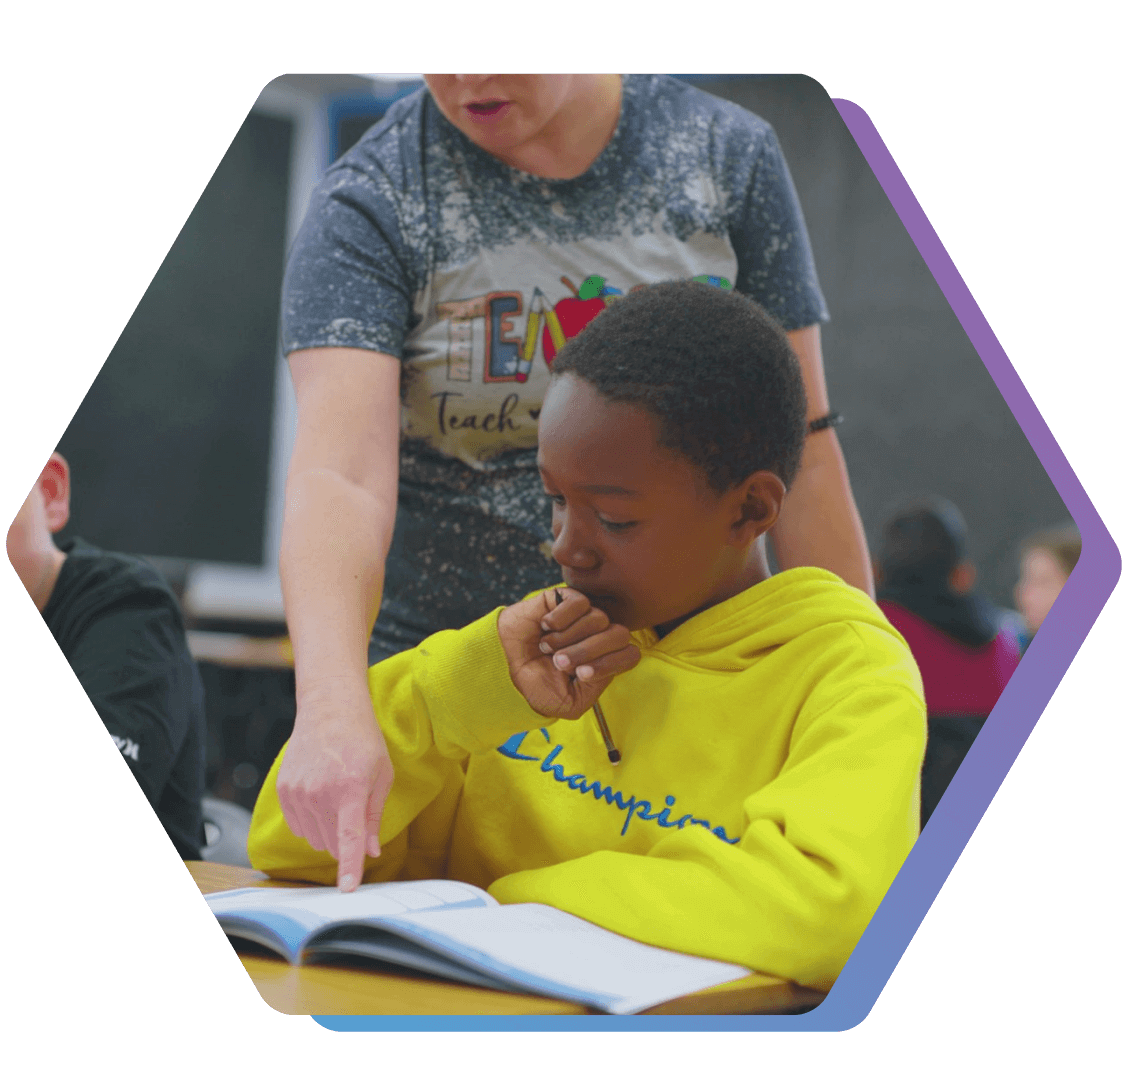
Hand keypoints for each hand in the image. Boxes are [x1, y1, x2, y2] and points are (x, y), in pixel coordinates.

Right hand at [275, 679, 394, 891]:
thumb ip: (374, 817)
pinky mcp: (283, 791)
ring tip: (338, 795)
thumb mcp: (382, 775)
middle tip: (354, 806)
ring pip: (314, 838)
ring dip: (328, 830)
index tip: (347, 890)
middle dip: (345, 838)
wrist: (330, 709)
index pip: (348, 839)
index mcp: (350, 789)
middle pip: (331, 843)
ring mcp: (298, 793)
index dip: (350, 867)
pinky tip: (320, 796)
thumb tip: (371, 852)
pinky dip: (310, 821)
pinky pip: (298, 827)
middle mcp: (320, 793)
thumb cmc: (363, 740)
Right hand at [497, 588, 640, 718]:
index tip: (581, 674)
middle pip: (618, 635)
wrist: (505, 666)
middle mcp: (599, 636)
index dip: (610, 664)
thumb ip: (594, 690)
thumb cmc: (538, 685)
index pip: (630, 654)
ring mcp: (584, 616)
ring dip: (569, 637)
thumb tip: (603, 663)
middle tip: (559, 662)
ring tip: (547, 646)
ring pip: (598, 619)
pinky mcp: (566, 599)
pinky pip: (579, 603)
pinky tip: (545, 626)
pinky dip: (561, 618)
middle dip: (588, 651)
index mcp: (605, 660)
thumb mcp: (570, 703)